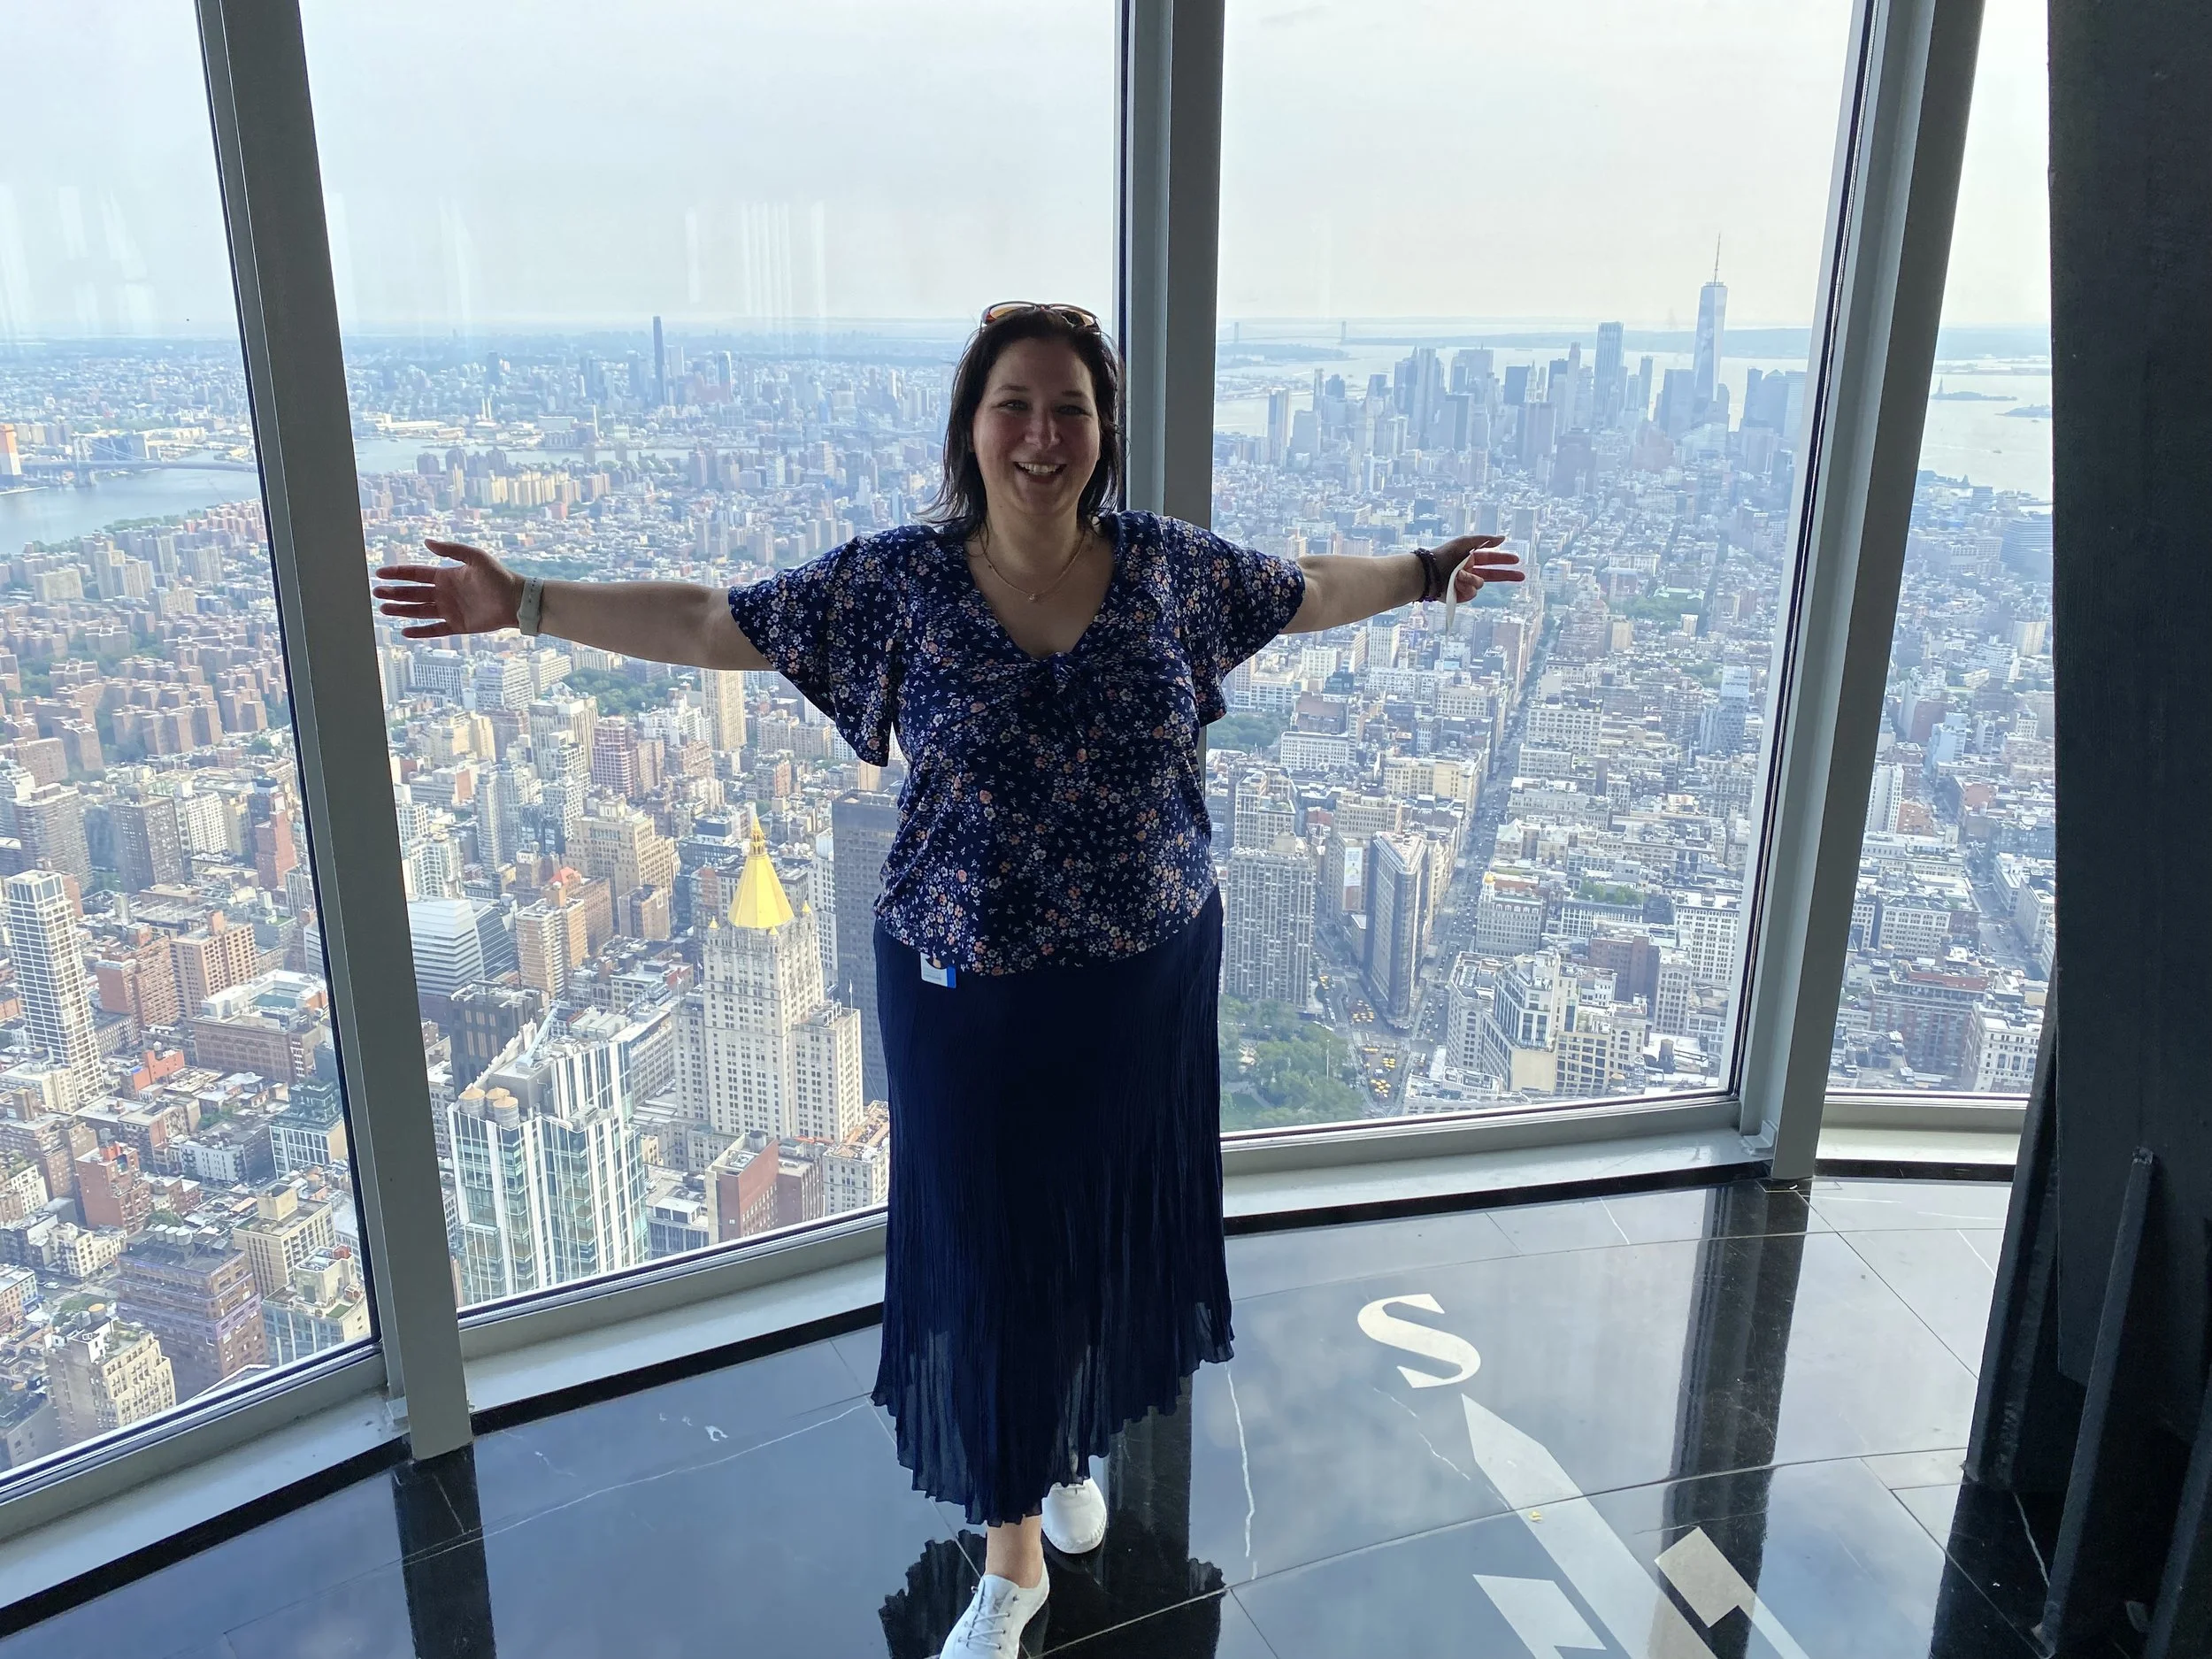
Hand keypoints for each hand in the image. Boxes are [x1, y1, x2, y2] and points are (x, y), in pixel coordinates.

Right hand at [372, 539, 525, 638]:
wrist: (517, 600)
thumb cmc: (499, 576)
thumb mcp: (475, 557)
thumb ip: (451, 550)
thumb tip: (426, 541)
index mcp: (447, 576)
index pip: (417, 574)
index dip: (399, 573)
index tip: (381, 573)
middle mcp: (445, 593)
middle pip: (414, 593)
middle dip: (395, 592)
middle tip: (376, 592)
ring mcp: (450, 610)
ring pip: (420, 611)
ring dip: (402, 610)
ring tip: (384, 609)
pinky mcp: (458, 625)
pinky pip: (435, 629)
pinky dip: (421, 631)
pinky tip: (404, 632)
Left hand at [1433, 534, 1525, 601]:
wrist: (1427, 573)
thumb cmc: (1443, 555)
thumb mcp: (1464, 542)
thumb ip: (1484, 540)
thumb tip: (1503, 538)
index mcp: (1471, 558)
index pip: (1492, 559)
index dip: (1504, 560)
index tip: (1517, 560)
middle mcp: (1470, 571)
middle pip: (1493, 575)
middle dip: (1507, 575)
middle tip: (1522, 576)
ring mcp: (1465, 585)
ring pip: (1480, 584)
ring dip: (1471, 579)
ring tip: (1458, 576)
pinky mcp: (1460, 596)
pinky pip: (1471, 593)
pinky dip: (1464, 588)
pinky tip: (1455, 584)